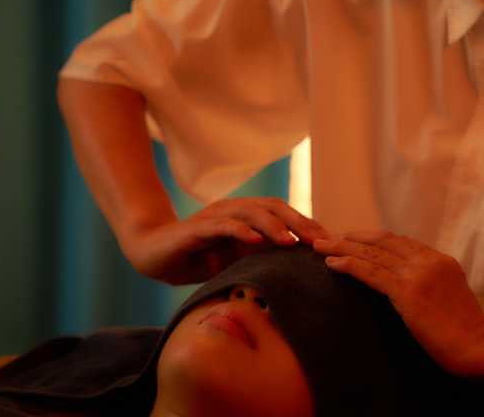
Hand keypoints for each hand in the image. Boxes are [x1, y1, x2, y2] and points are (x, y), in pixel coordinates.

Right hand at [123, 197, 328, 284]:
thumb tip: (296, 276)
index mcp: (248, 216)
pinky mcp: (198, 227)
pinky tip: (255, 241)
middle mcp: (236, 210)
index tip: (330, 243)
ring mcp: (217, 216)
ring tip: (291, 242)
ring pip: (252, 213)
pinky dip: (241, 231)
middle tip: (320, 241)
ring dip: (274, 226)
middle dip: (300, 223)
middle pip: (275, 208)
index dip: (308, 226)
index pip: (285, 215)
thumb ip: (261, 261)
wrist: (153, 254)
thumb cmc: (198, 259)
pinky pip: (223, 225)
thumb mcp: (235, 262)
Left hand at [313, 232, 483, 375]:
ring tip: (321, 246)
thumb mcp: (451, 295)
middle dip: (352, 238)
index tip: (353, 239)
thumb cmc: (465, 330)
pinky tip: (332, 264)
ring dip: (342, 248)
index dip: (373, 239)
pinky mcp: (408, 292)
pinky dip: (348, 265)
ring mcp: (418, 274)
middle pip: (383, 241)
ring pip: (372, 253)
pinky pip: (371, 272)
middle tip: (329, 237)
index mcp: (441, 260)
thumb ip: (433, 283)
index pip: (401, 242)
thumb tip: (411, 287)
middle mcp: (429, 261)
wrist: (478, 345)